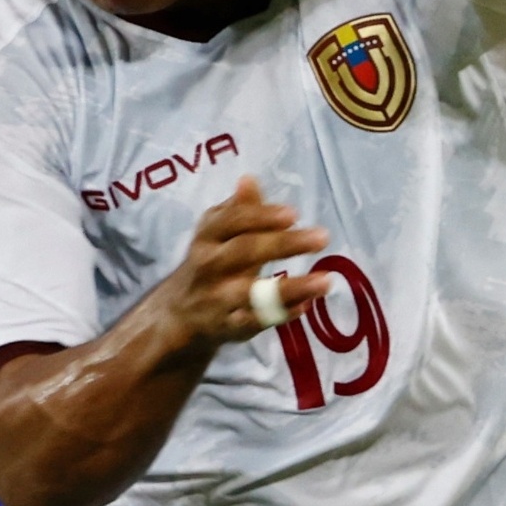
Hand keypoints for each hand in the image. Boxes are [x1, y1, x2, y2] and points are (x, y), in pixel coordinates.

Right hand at [150, 181, 327, 357]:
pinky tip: (307, 305)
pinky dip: (283, 314)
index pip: (233, 221)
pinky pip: (258, 321)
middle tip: (322, 237)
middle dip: (284, 244)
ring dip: (292, 288)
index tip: (293, 213)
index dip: (262, 217)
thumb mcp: (216, 233)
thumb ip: (238, 210)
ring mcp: (219, 298)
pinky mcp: (230, 326)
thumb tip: (250, 179)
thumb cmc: (210, 262)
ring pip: (254, 293)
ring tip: (326, 281)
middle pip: (246, 252)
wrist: (180, 313)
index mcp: (208, 236)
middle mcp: (210, 266)